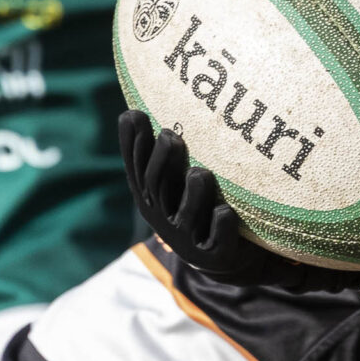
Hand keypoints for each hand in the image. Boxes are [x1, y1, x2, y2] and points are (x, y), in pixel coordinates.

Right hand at [117, 111, 359, 293]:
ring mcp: (189, 238)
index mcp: (152, 196)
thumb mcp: (174, 178)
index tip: (136, 114)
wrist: (223, 256)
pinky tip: (227, 211)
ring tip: (201, 173)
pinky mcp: (216, 255)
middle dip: (163, 162)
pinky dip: (222, 226)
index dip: (133, 144)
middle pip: (158, 189)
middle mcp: (165, 217)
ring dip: (194, 195)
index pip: (136, 167)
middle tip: (171, 136)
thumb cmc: (195, 204)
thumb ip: (159, 148)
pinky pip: (219, 240)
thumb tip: (135, 103)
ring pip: (188, 215)